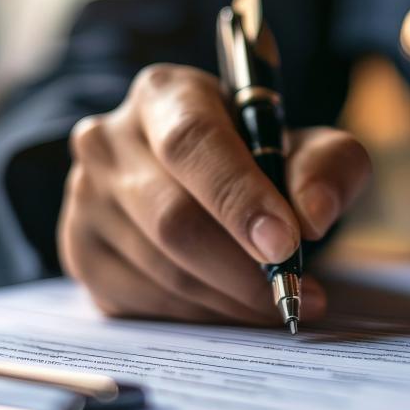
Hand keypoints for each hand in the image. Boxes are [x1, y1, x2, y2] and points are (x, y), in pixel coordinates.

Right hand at [57, 64, 370, 322]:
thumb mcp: (306, 146)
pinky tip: (234, 306)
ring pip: (161, 269)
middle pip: (172, 218)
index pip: (193, 142)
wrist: (199, 178)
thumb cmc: (257, 157)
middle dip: (243, 269)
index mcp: (164, 95)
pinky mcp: (82, 252)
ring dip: (230, 300)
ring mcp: (86, 199)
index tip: (285, 244)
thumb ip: (327, 166)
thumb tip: (312, 216)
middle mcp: (109, 141)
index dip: (240, 197)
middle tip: (296, 293)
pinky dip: (201, 315)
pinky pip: (145, 301)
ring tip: (279, 302)